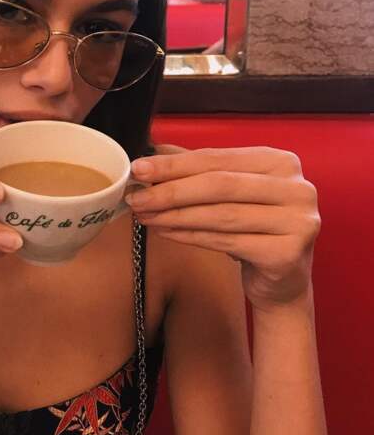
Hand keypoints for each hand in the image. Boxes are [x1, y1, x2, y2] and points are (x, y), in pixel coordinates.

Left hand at [126, 144, 320, 311]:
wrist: (283, 279)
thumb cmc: (252, 227)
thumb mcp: (230, 192)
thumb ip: (198, 170)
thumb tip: (152, 155)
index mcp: (279, 162)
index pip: (217, 158)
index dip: (174, 164)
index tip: (138, 169)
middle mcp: (296, 187)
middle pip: (219, 185)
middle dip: (171, 191)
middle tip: (136, 198)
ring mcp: (297, 221)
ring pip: (221, 215)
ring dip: (175, 215)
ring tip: (145, 216)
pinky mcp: (288, 253)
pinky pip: (227, 241)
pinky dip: (191, 236)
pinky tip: (166, 232)